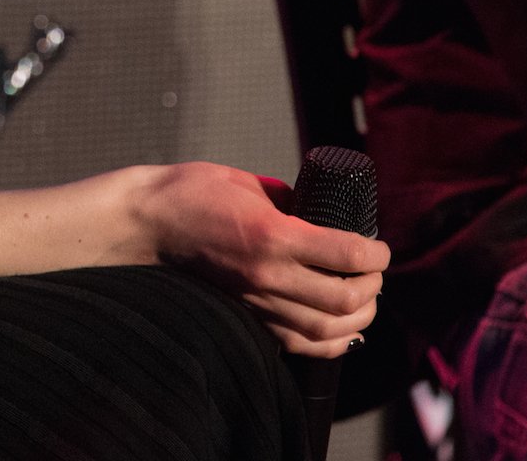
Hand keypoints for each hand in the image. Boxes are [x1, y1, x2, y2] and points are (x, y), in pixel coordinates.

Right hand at [131, 161, 388, 358]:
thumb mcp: (248, 182)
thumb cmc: (191, 192)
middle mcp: (269, 273)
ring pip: (327, 329)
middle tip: (374, 272)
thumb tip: (321, 215)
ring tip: (364, 301)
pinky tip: (341, 329)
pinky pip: (299, 343)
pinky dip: (330, 342)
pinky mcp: (246, 314)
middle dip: (372, 287)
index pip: (347, 254)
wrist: (146, 222)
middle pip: (344, 299)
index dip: (376, 253)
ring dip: (358, 318)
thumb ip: (290, 201)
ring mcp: (256, 300)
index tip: (380, 247)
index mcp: (273, 234)